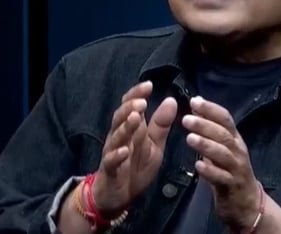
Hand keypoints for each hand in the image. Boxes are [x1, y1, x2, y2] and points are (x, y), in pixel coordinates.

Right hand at [93, 81, 177, 215]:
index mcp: (130, 128)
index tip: (149, 85)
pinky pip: (111, 160)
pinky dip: (117, 155)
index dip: (137, 94)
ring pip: (116, 136)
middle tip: (142, 101)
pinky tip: (124, 150)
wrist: (119, 195)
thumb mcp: (154, 145)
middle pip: (120, 117)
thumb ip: (161, 124)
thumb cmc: (136, 166)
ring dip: (125, 127)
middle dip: (130, 107)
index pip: (130, 105)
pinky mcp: (109, 169)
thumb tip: (171, 100)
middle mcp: (119, 136)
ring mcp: (112, 151)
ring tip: (136, 117)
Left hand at [182, 96, 259, 230]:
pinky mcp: (233, 185)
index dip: (210, 109)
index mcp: (234, 138)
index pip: (225, 118)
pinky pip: (221, 177)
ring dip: (206, 145)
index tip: (194, 101)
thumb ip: (209, 126)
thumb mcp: (221, 146)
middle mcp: (238, 150)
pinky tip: (198, 165)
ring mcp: (237, 168)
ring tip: (189, 138)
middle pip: (223, 134)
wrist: (246, 202)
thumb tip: (196, 102)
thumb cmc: (229, 169)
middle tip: (185, 119)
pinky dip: (210, 171)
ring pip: (223, 154)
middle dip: (205, 125)